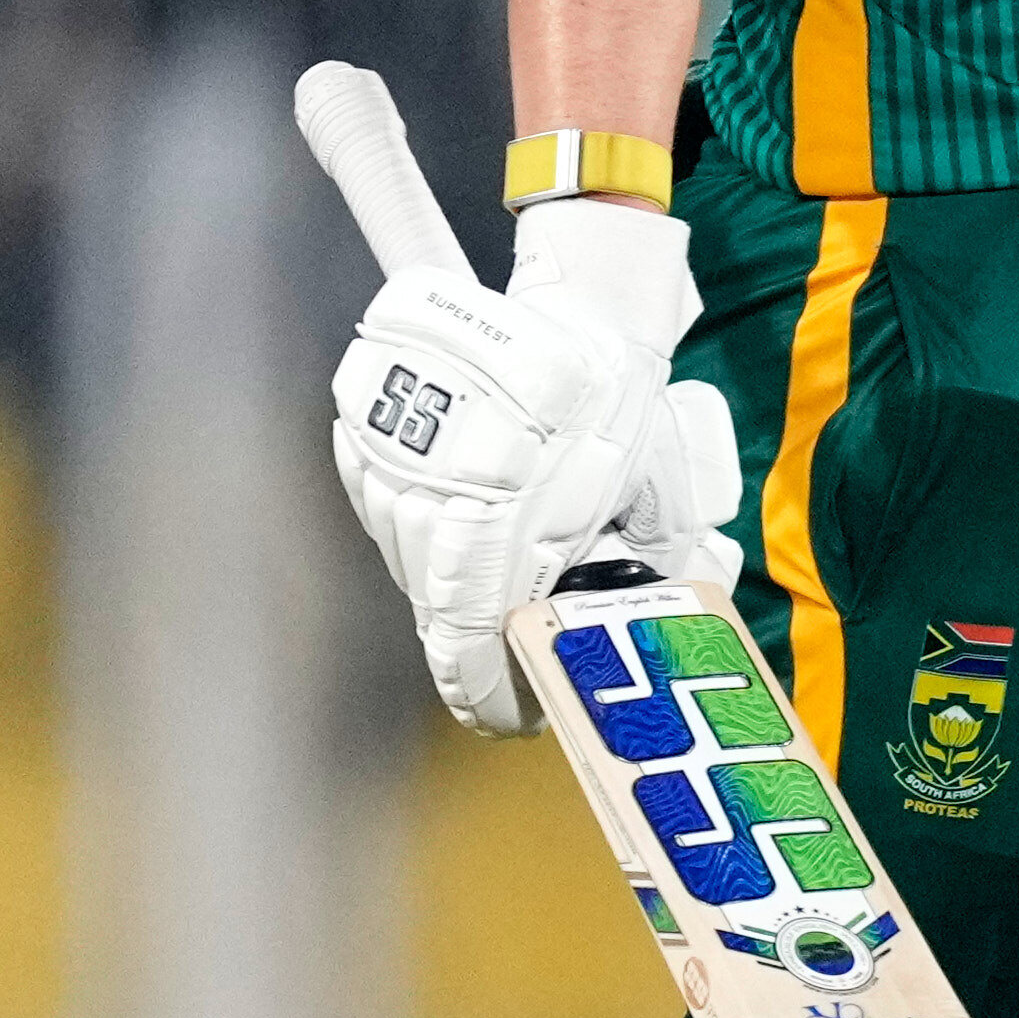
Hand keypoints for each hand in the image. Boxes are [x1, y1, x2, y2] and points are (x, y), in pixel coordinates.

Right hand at [323, 199, 731, 734]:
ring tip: (496, 566)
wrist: (572, 300)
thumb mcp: (652, 493)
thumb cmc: (615, 397)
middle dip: (477, 635)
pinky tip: (461, 514)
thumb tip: (635, 638)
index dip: (485, 691)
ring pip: (404, 556)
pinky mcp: (365, 425)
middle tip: (513, 651)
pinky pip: (382, 505)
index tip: (506, 717)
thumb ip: (643, 571)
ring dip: (446, 578)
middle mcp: (433, 491)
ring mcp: (389, 456)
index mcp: (504, 514)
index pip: (470, 638)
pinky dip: (417, 525)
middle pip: (436, 603)